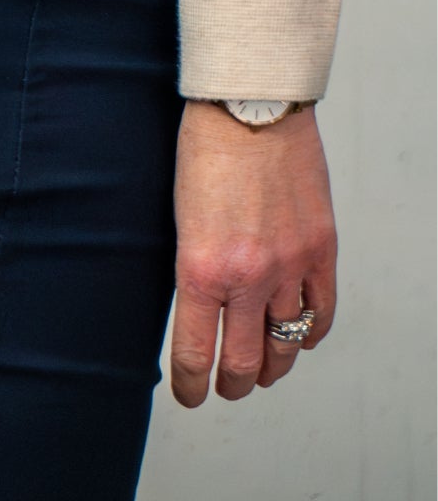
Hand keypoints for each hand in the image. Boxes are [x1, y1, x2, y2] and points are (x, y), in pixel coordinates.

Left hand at [169, 100, 337, 405]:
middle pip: (242, 360)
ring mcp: (290, 266)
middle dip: (231, 383)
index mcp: (200, 268)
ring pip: (285, 344)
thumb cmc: (203, 149)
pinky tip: (299, 336)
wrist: (251, 105)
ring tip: (260, 371)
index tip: (189, 394)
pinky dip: (310, 333)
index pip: (194, 352)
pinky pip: (322, 313)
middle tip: (225, 388)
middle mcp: (247, 276)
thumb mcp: (178, 216)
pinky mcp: (321, 250)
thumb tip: (197, 308)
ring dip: (272, 366)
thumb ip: (193, 266)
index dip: (190, 384)